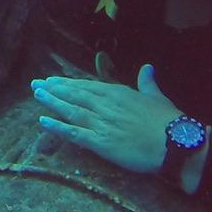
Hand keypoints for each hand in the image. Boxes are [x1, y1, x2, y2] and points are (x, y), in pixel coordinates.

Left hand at [32, 64, 179, 176]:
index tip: (54, 80)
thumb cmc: (168, 121)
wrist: (175, 142)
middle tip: (36, 84)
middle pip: (75, 95)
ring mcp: (102, 123)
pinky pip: (75, 133)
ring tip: (37, 95)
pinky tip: (44, 122)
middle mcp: (106, 106)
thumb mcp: (156, 97)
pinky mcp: (101, 143)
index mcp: (118, 93)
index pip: (88, 86)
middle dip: (54, 89)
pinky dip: (58, 127)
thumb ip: (147, 82)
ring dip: (53, 102)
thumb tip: (147, 68)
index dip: (69, 83)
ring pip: (71, 110)